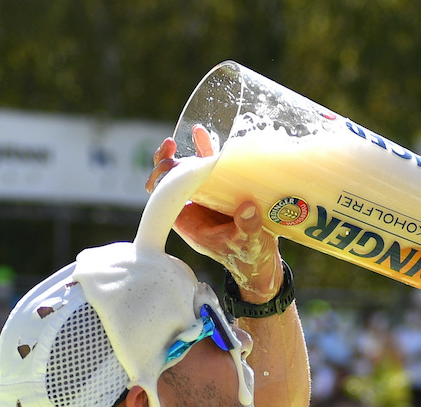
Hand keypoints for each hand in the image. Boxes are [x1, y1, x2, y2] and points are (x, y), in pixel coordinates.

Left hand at [147, 129, 284, 302]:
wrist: (261, 261)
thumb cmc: (249, 257)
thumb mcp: (247, 245)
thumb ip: (247, 229)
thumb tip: (247, 209)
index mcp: (188, 221)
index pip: (163, 196)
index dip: (160, 179)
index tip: (166, 164)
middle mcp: (193, 206)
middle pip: (171, 179)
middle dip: (168, 160)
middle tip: (171, 147)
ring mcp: (207, 197)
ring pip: (190, 170)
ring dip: (189, 151)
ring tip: (194, 131)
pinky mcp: (223, 190)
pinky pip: (211, 167)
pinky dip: (207, 151)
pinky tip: (202, 133)